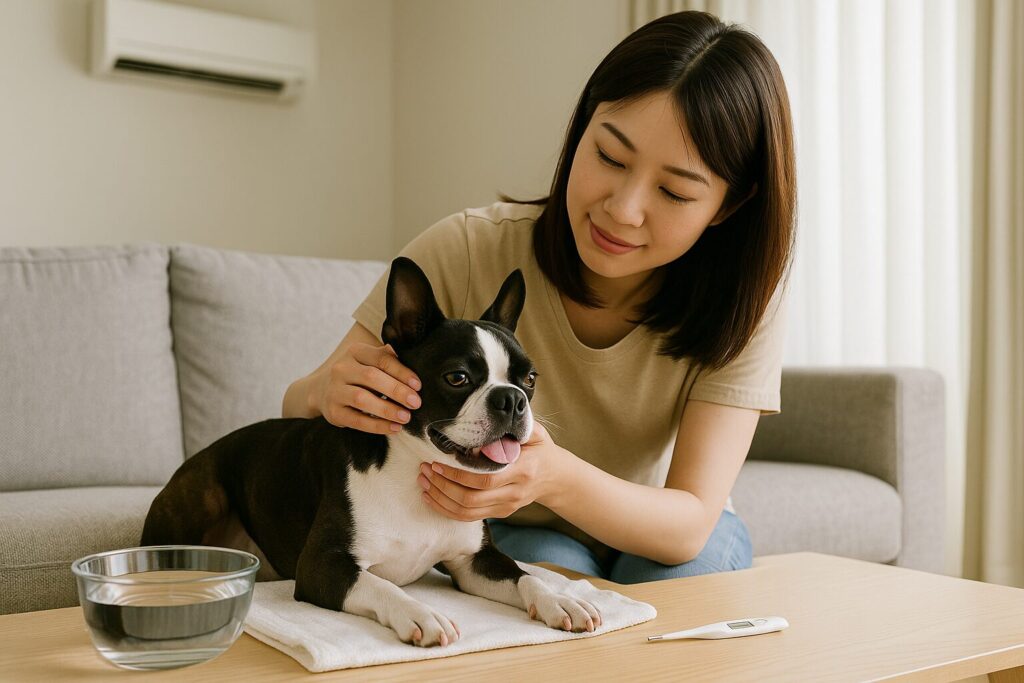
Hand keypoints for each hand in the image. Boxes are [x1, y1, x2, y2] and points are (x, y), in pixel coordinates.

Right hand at [312, 342, 421, 433]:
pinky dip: (377, 426)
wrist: (322, 390)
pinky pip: (356, 420)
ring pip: (362, 399)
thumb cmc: (357, 374)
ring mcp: (335, 390)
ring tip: (406, 417)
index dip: (401, 372)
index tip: (418, 385)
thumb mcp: (369, 360)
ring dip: (387, 409)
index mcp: (355, 352)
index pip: (381, 359)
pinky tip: (394, 427)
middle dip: (397, 391)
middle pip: (371, 377)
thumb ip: (387, 358)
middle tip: (416, 403)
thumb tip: (410, 356)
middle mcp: (341, 368)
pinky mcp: (333, 411)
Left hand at [417, 422, 562, 520]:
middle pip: (471, 498)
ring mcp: (506, 506)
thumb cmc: (541, 449)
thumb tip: (485, 425)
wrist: (556, 477)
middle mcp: (514, 492)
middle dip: (443, 486)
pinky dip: (447, 509)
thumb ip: (513, 428)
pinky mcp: (500, 513)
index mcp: (522, 470)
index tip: (438, 462)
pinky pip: (468, 517)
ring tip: (424, 481)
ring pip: (466, 511)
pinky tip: (433, 496)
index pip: (485, 478)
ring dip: (441, 498)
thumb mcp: (533, 433)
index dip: (458, 474)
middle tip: (425, 470)